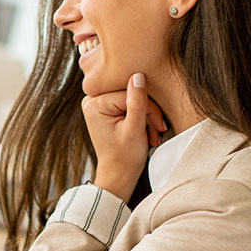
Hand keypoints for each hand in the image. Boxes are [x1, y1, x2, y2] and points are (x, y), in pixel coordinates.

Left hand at [82, 73, 166, 202]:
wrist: (119, 174)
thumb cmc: (125, 157)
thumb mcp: (134, 129)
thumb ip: (137, 102)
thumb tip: (138, 75)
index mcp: (94, 104)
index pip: (129, 92)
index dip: (148, 107)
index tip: (158, 125)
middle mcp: (92, 100)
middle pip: (130, 93)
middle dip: (148, 112)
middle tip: (158, 128)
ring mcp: (98, 103)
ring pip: (132, 98)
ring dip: (147, 116)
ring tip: (153, 134)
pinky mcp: (106, 107)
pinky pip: (128, 103)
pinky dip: (140, 117)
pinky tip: (146, 130)